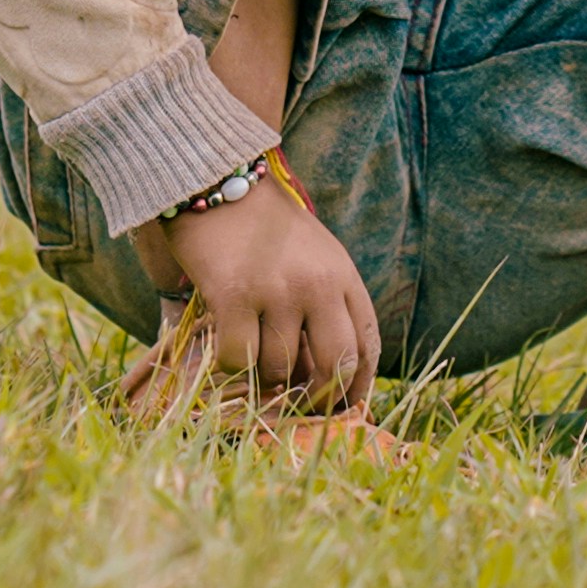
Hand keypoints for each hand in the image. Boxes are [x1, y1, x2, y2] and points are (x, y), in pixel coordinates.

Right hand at [166, 178, 380, 407]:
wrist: (218, 182)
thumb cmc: (265, 227)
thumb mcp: (315, 258)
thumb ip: (327, 307)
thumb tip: (321, 378)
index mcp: (343, 275)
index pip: (368, 344)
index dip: (360, 386)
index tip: (345, 406)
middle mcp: (317, 284)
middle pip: (337, 367)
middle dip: (321, 399)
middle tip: (300, 405)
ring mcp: (277, 291)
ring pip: (280, 370)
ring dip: (265, 376)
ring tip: (253, 348)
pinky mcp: (234, 296)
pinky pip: (240, 361)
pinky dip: (232, 365)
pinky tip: (227, 340)